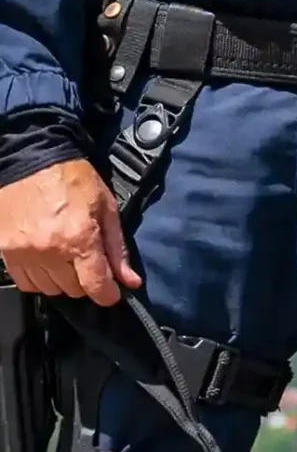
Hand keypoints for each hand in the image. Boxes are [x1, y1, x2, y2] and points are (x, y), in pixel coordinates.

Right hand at [0, 159, 141, 305]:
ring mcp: (24, 252)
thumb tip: (130, 282)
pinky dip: (38, 278)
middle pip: (74, 290)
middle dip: (85, 281)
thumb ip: (117, 249)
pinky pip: (25, 283)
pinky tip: (44, 260)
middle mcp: (50, 250)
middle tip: (85, 260)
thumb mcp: (106, 208)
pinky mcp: (5, 250)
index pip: (96, 288)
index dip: (108, 294)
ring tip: (64, 257)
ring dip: (61, 280)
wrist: (30, 157)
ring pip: (50, 289)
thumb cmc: (72, 178)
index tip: (111, 289)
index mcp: (79, 239)